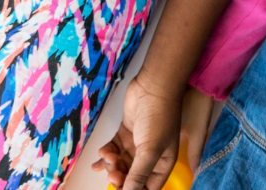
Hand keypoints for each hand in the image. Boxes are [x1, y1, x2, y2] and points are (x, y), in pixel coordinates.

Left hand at [93, 72, 182, 189]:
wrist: (154, 86)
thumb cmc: (159, 117)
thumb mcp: (151, 149)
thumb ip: (139, 174)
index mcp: (163, 163)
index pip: (148, 188)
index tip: (121, 187)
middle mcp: (151, 156)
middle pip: (132, 178)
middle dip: (120, 177)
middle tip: (113, 172)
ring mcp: (137, 145)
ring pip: (120, 165)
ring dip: (112, 164)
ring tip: (109, 155)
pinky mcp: (126, 134)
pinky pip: (113, 150)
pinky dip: (106, 154)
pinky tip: (102, 152)